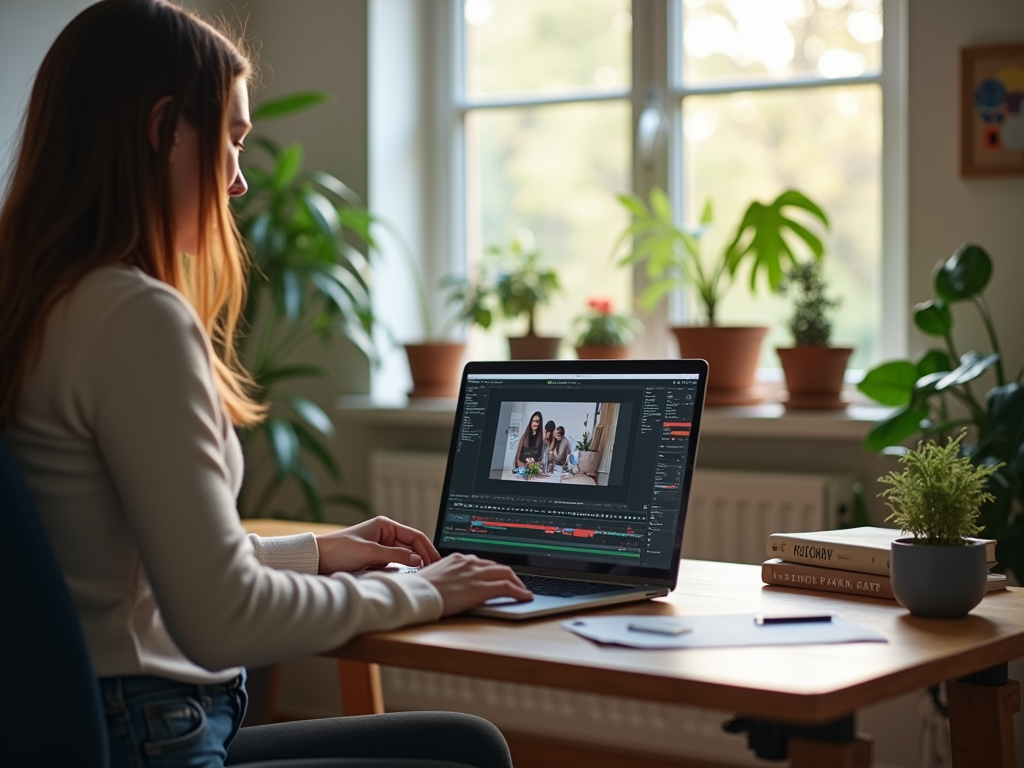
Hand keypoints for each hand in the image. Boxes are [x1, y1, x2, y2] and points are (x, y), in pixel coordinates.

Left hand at [315, 517, 440, 574]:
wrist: (318, 559)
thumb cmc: (339, 550)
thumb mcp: (369, 552)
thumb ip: (395, 556)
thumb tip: (417, 559)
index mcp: (386, 526)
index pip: (414, 536)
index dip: (427, 548)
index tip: (436, 561)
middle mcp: (385, 535)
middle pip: (412, 546)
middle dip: (422, 557)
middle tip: (432, 571)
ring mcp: (381, 548)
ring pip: (405, 557)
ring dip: (413, 565)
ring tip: (423, 575)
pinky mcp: (376, 560)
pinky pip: (395, 565)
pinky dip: (402, 570)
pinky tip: (408, 577)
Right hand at [416, 553, 533, 615]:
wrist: (414, 595)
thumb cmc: (417, 590)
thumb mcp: (432, 577)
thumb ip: (446, 577)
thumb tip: (449, 585)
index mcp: (457, 558)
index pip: (482, 562)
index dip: (493, 570)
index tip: (497, 576)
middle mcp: (468, 562)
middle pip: (497, 565)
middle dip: (510, 575)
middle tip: (516, 583)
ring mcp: (475, 574)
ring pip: (506, 573)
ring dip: (517, 582)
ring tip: (523, 590)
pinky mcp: (480, 587)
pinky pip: (507, 587)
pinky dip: (519, 591)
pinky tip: (525, 596)